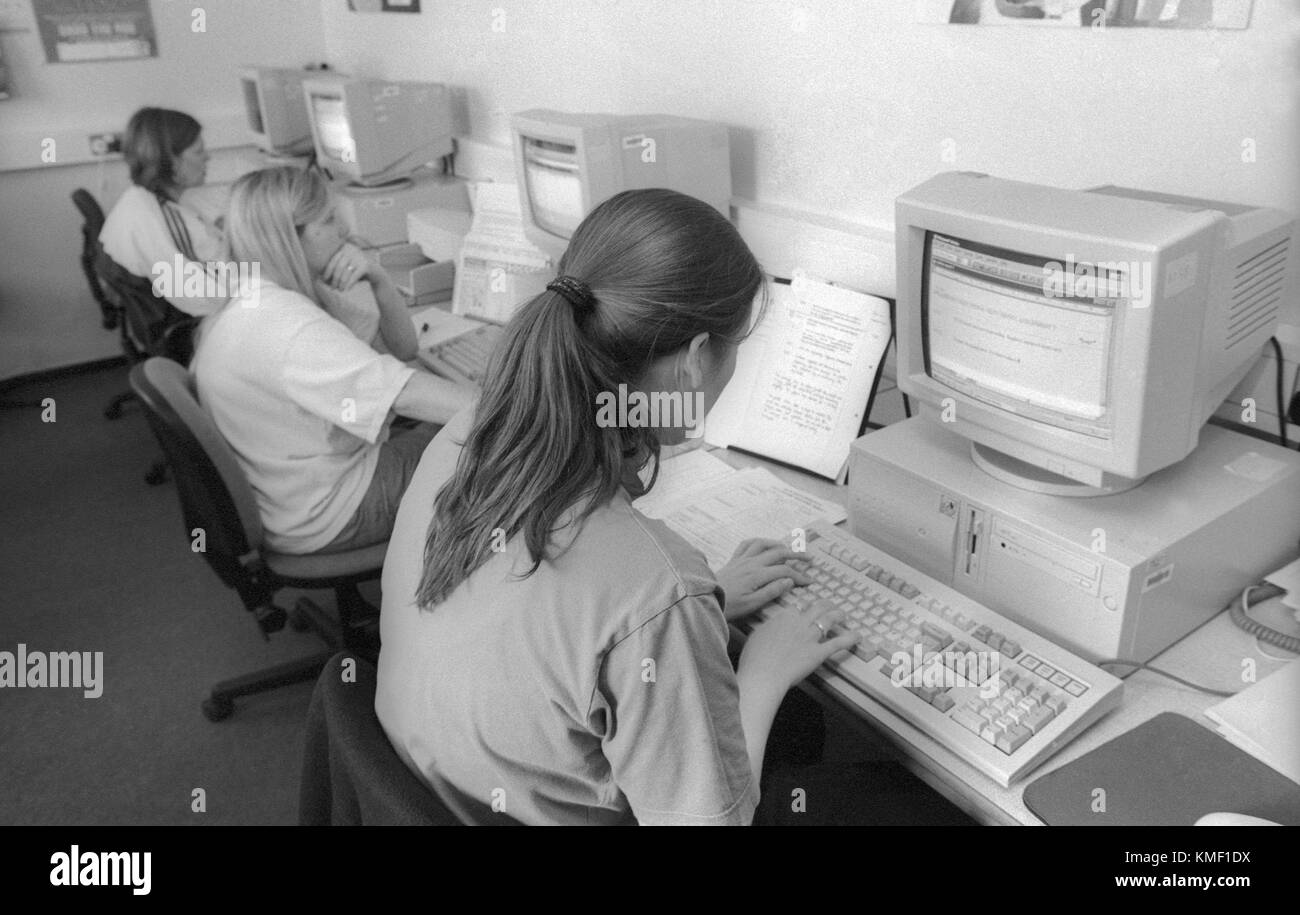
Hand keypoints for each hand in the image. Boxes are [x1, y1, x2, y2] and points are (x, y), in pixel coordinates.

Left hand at [322, 242, 371, 290]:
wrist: (377, 273)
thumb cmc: (356, 272)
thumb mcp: (346, 268)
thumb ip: (335, 270)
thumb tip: (318, 277)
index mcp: (345, 247)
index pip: (333, 260)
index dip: (327, 271)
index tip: (324, 280)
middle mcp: (352, 250)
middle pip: (339, 267)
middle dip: (334, 279)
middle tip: (332, 288)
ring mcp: (360, 257)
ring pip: (346, 272)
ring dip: (341, 283)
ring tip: (340, 290)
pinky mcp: (366, 265)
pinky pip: (354, 276)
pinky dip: (349, 284)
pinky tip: (347, 289)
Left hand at [715, 538, 812, 620]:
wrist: (706, 601)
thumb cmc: (730, 606)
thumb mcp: (752, 604)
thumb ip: (772, 591)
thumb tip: (789, 580)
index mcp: (757, 575)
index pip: (784, 570)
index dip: (799, 575)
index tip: (809, 582)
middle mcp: (751, 563)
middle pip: (778, 552)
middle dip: (796, 554)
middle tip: (809, 559)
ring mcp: (741, 559)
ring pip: (763, 544)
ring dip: (778, 544)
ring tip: (789, 548)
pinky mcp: (733, 560)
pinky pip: (746, 544)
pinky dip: (758, 541)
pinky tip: (763, 544)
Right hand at [737, 599, 859, 693]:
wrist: (764, 674)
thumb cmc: (755, 658)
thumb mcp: (756, 636)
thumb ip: (767, 628)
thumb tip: (769, 627)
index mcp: (783, 617)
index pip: (798, 606)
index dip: (804, 607)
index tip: (806, 609)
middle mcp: (799, 622)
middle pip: (817, 607)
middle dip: (825, 605)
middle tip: (829, 605)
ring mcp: (810, 636)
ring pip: (829, 619)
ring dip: (838, 615)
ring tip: (843, 614)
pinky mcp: (819, 652)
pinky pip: (838, 643)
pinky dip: (849, 639)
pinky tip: (856, 636)